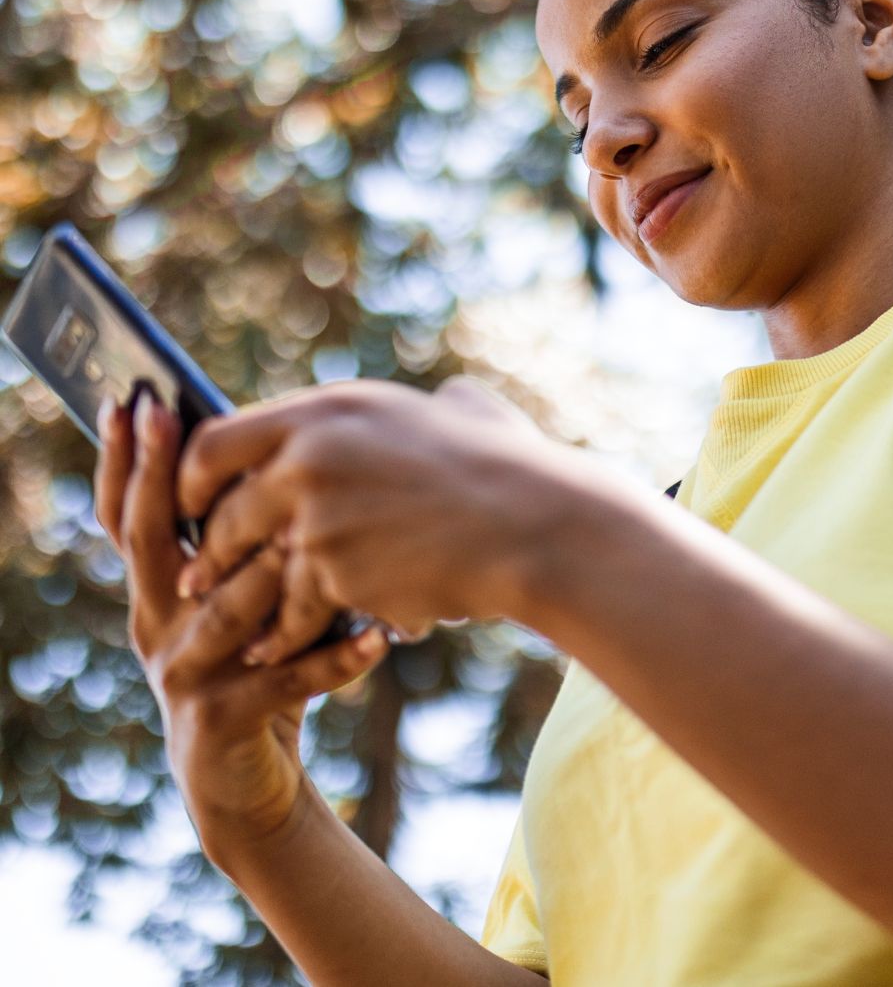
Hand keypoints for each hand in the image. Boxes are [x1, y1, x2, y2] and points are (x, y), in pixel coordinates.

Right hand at [92, 389, 391, 864]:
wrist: (245, 776)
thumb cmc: (257, 658)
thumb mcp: (244, 592)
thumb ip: (251, 532)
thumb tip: (287, 442)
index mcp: (159, 586)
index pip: (130, 512)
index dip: (129, 457)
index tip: (135, 398)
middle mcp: (156, 624)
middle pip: (148, 542)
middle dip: (159, 478)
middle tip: (166, 419)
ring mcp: (182, 674)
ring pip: (224, 608)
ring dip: (267, 569)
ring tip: (305, 533)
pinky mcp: (220, 720)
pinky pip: (284, 680)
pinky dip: (334, 657)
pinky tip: (377, 635)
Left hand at [174, 375, 571, 665]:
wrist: (533, 523)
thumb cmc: (511, 465)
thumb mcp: (462, 411)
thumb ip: (429, 408)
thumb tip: (444, 404)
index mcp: (327, 410)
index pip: (218, 441)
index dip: (196, 478)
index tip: (195, 502)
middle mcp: (308, 454)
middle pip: (222, 512)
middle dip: (209, 552)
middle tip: (199, 575)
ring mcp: (317, 515)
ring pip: (251, 570)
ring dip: (240, 604)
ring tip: (236, 629)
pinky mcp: (335, 572)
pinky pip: (291, 613)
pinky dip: (283, 639)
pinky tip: (276, 653)